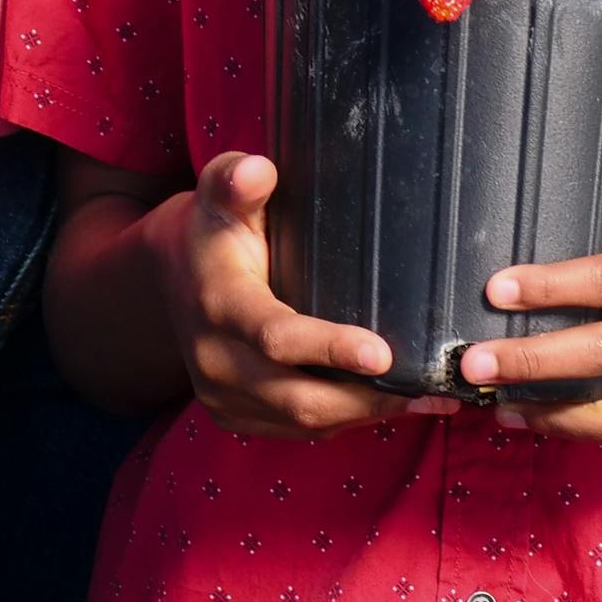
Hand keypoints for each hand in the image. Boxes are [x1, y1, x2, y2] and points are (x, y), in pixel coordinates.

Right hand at [144, 151, 458, 438]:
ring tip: (426, 398)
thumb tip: (259, 170)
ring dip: (364, 415)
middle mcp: (216, 361)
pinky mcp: (237, 415)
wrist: (172, 275)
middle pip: (297, 398)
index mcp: (219, 305)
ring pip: (302, 423)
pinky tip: (388, 404)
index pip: (276, 337)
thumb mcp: (219, 192)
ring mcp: (224, 396)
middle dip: (366, 398)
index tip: (382, 353)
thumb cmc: (214, 224)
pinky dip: (343, 421)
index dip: (329, 349)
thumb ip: (237, 179)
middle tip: (429, 387)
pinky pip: (296, 430)